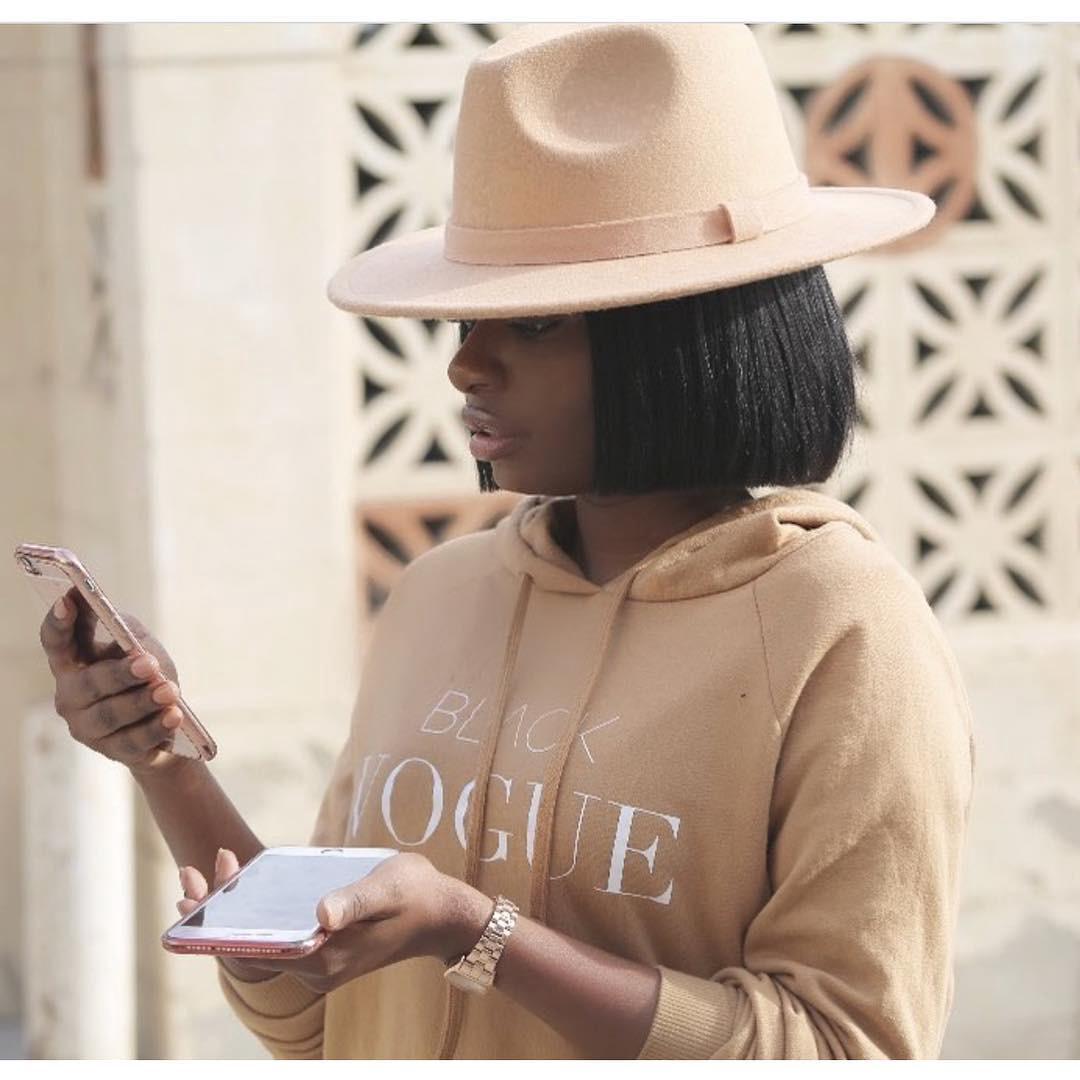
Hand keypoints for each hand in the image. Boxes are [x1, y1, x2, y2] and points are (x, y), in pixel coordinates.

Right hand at [39, 585, 187, 775]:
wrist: (167, 721)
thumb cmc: (147, 674)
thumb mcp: (140, 645)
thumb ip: (127, 633)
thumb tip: (117, 621)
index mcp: (72, 663)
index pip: (56, 641)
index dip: (59, 622)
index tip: (69, 600)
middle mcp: (71, 697)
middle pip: (89, 685)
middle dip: (120, 674)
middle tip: (149, 665)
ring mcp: (88, 728)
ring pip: (111, 715)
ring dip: (142, 702)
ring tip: (169, 691)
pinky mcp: (113, 752)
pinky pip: (134, 742)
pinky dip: (156, 728)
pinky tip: (174, 715)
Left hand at [179, 849, 492, 994]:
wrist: (444, 915)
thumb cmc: (416, 895)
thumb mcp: (387, 889)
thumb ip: (354, 901)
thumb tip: (320, 914)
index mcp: (323, 957)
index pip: (252, 950)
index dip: (217, 926)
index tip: (198, 891)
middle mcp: (314, 968)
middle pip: (246, 948)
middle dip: (214, 915)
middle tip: (190, 876)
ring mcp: (317, 961)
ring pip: (259, 942)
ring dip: (232, 913)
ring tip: (211, 875)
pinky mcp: (323, 950)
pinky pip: (276, 937)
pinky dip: (255, 913)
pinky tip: (248, 885)